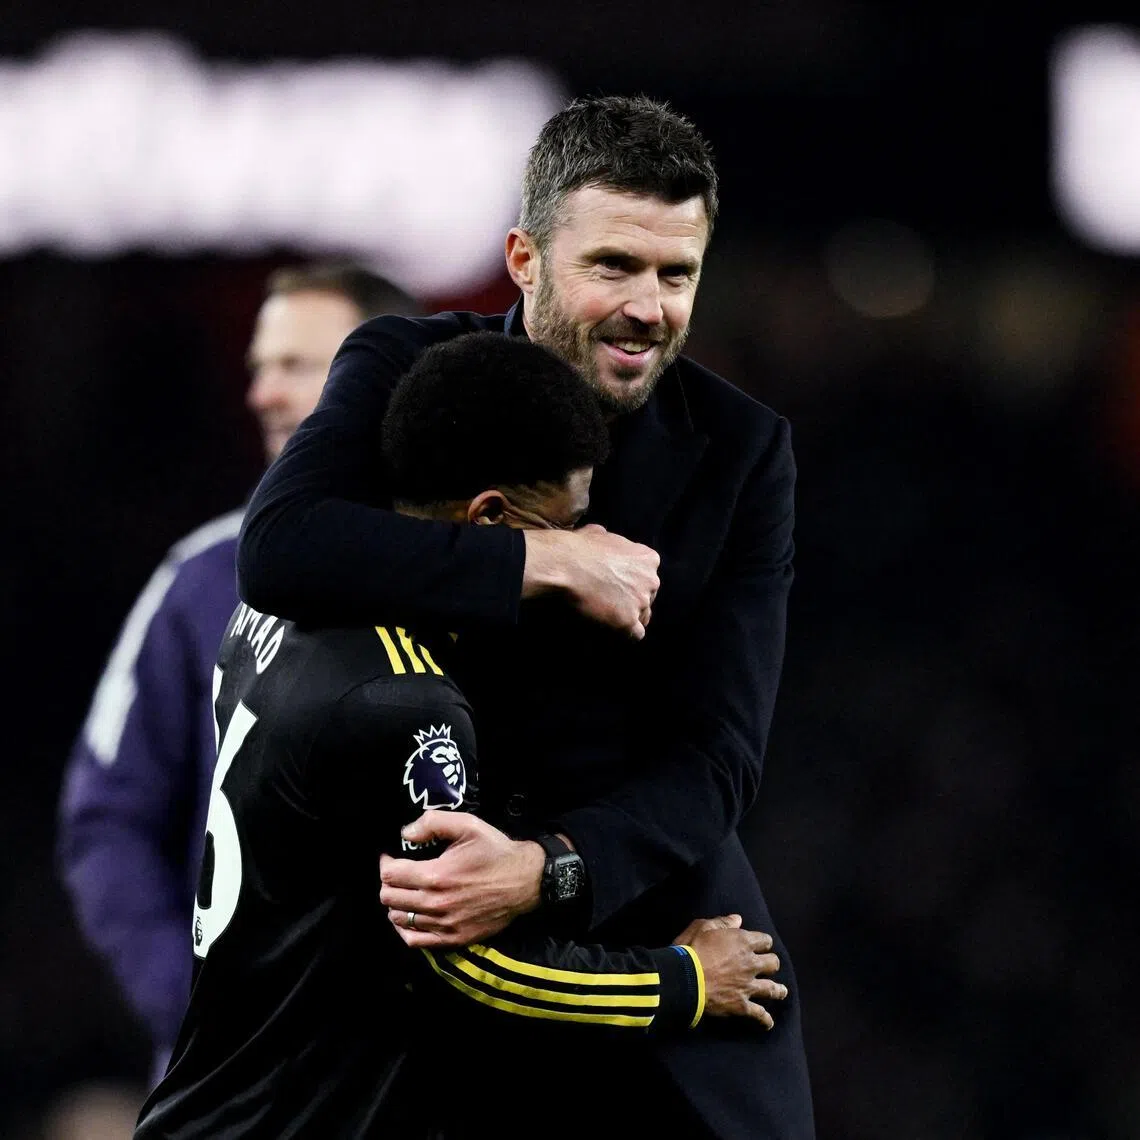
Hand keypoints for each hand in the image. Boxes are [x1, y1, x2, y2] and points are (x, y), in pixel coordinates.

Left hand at [380, 812, 543, 948]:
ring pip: (398, 919)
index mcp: (436, 875)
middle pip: (389, 898)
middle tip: (397, 872)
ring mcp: (443, 925)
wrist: (525, 881)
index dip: (385, 862)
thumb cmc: (495, 851)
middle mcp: (436, 903)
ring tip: (405, 892)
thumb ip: (433, 823)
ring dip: (395, 904)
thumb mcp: (468, 825)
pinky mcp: (453, 938)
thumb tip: (405, 833)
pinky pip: (415, 940)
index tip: (390, 856)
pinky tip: (409, 917)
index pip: (390, 874)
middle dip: (388, 882)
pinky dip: (404, 929)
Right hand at [523, 524, 659, 639]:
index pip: (649, 575)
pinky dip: (625, 633)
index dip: (633, 582)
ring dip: (629, 617)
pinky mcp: (628, 620)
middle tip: (612, 601)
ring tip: (610, 616)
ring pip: (643, 616)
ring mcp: (641, 602)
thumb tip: (601, 535)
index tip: (618, 585)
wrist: (567, 564)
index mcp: (648, 559)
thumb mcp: (598, 533)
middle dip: (633, 599)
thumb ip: (609, 539)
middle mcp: (651, 580)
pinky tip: (612, 629)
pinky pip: (636, 634)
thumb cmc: (579, 547)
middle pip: (648, 596)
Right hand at [673, 914, 786, 1028]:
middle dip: (771, 963)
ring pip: (772, 988)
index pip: (765, 940)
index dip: (763, 942)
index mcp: (743, 942)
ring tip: (781, 991)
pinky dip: (765, 1019)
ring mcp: (748, 986)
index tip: (760, 945)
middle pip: (772, 963)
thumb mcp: (703, 927)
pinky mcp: (741, 1005)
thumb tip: (738, 919)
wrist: (685, 978)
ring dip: (778, 990)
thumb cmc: (691, 949)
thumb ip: (723, 922)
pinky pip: (759, 1014)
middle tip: (768, 966)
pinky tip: (768, 1023)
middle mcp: (751, 964)